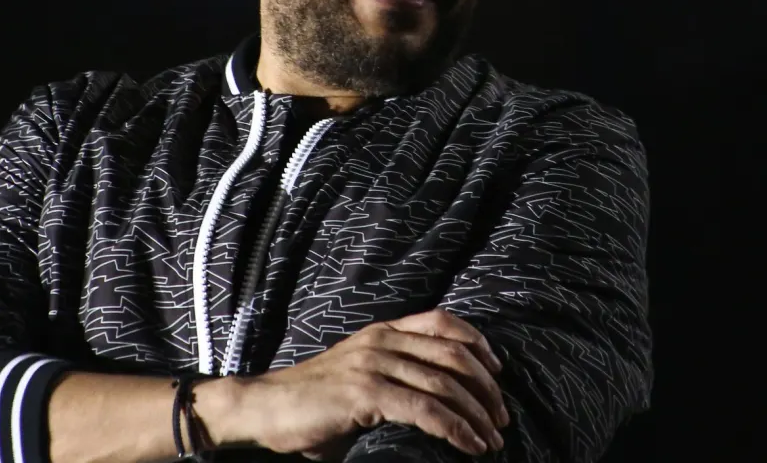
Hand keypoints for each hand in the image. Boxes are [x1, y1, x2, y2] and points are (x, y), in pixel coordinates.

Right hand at [236, 308, 508, 459]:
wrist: (264, 409)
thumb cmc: (311, 403)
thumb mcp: (357, 377)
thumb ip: (392, 379)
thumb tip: (438, 407)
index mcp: (381, 331)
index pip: (442, 322)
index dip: (477, 343)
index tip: (498, 371)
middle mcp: (381, 341)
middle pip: (453, 353)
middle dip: (486, 387)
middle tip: (502, 418)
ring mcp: (374, 364)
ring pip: (444, 384)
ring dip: (477, 415)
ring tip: (493, 440)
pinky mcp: (366, 393)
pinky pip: (425, 409)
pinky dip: (455, 429)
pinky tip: (469, 445)